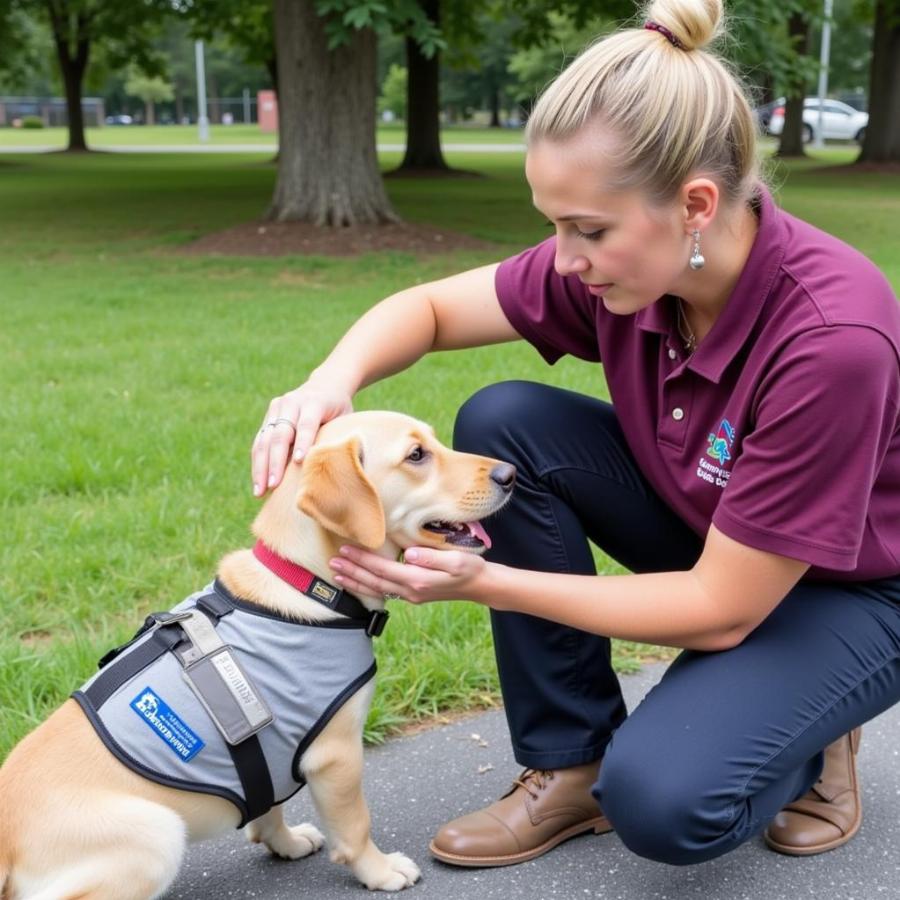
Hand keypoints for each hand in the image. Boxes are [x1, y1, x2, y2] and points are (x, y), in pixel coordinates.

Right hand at [251, 381, 352, 495]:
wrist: (327, 384)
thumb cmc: (340, 410)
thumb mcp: (345, 418)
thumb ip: (339, 437)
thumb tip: (338, 469)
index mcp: (314, 402)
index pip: (307, 424)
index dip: (303, 442)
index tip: (298, 462)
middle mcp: (292, 402)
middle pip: (280, 434)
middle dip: (275, 462)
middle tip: (273, 485)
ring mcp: (277, 408)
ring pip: (265, 439)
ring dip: (261, 467)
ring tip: (260, 491)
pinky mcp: (269, 415)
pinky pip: (260, 441)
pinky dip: (258, 463)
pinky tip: (258, 482)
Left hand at [328, 545, 488, 604]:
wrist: (481, 586)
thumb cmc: (470, 569)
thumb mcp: (456, 560)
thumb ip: (431, 557)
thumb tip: (408, 554)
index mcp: (417, 580)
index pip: (382, 569)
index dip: (362, 559)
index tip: (345, 549)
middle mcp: (410, 591)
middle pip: (374, 581)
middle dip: (352, 571)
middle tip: (332, 561)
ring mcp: (411, 595)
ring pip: (376, 589)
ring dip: (356, 581)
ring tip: (338, 573)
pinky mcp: (413, 594)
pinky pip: (384, 591)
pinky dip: (368, 586)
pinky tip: (360, 581)